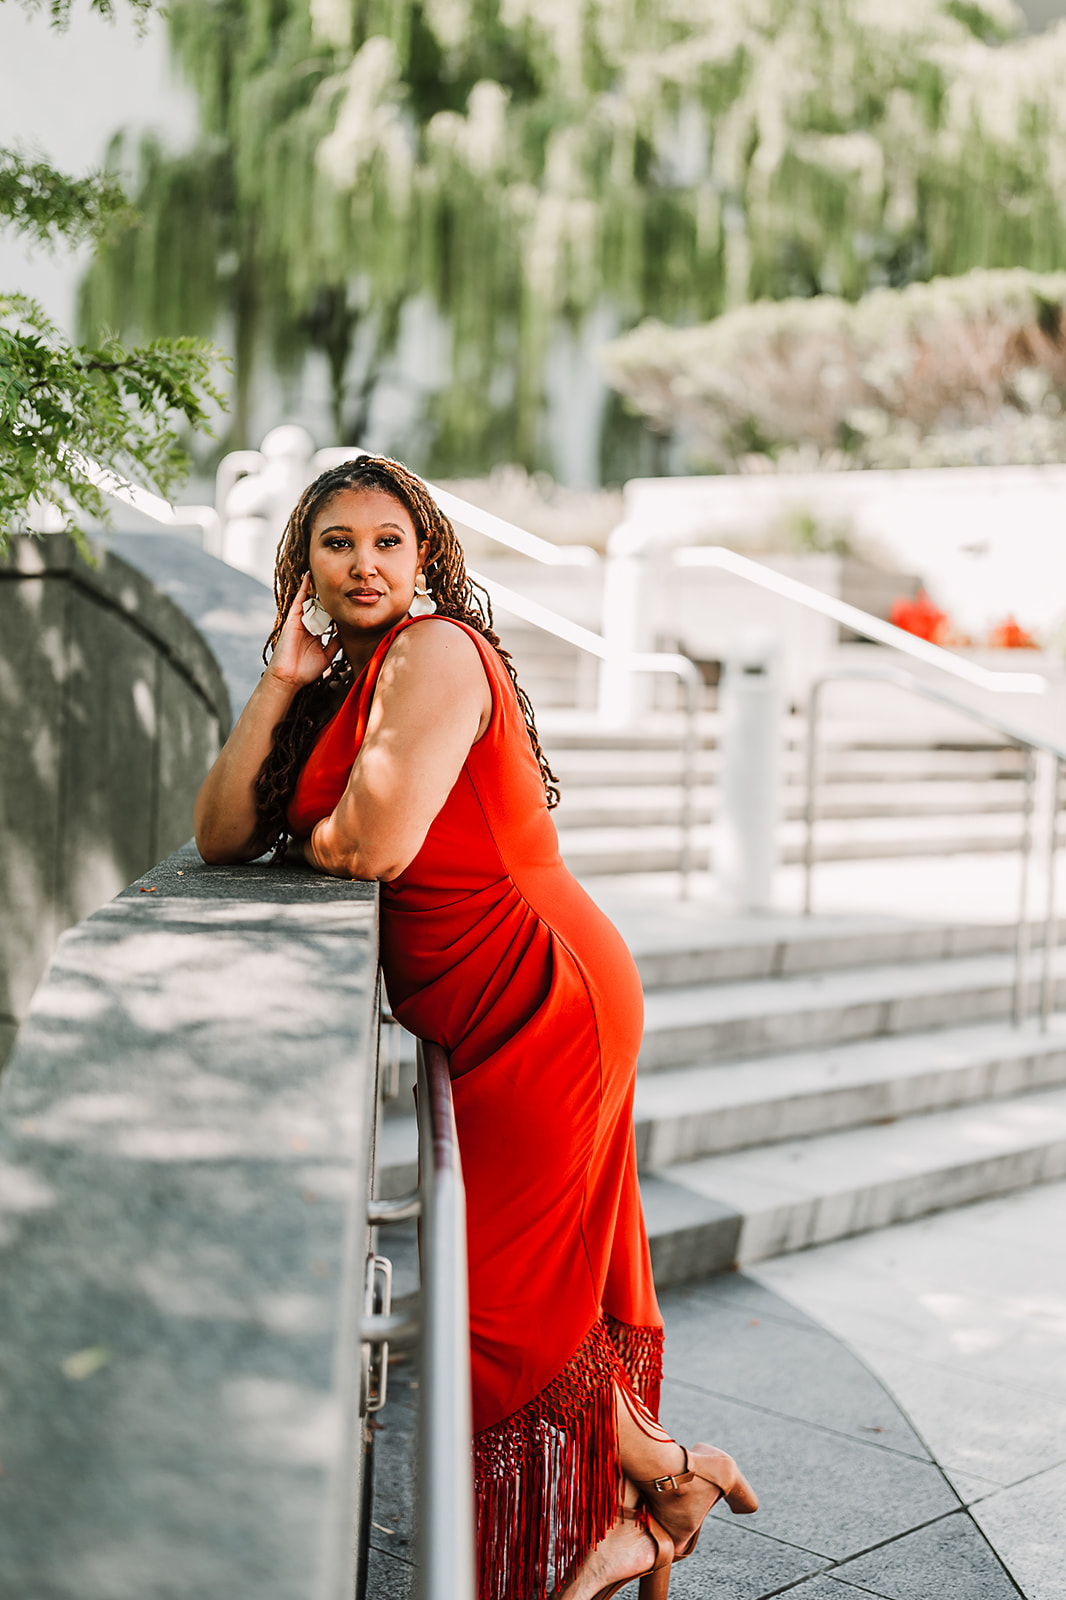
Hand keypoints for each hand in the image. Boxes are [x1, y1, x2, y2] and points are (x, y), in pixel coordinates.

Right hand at [266, 572, 342, 690]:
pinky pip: (298, 600)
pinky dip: (303, 588)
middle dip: (329, 595)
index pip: (328, 616)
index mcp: (317, 633)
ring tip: (327, 572)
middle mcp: (308, 625)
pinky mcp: (293, 619)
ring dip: (317, 587)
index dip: (337, 608)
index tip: (348, 598)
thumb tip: (346, 632)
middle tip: (341, 581)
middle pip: (321, 605)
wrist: (290, 678)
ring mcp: (300, 621)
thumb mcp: (327, 656)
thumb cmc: (306, 670)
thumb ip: (335, 643)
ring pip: (311, 600)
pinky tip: (309, 576)